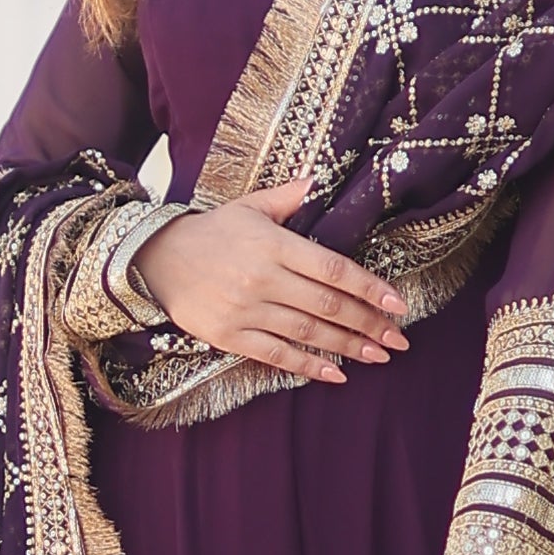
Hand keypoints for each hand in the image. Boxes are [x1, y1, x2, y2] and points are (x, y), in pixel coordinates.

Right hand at [133, 177, 407, 382]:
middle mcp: (263, 279)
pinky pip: (277, 355)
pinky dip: (308, 366)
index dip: (368, 288)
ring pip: (308, 333)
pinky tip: (336, 374)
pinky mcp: (230, 335)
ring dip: (349, 347)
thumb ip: (288, 198)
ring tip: (379, 355)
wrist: (154, 259)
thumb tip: (320, 180)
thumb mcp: (249, 207)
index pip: (333, 268)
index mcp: (274, 245)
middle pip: (327, 305)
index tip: (398, 303)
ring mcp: (246, 310)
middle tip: (399, 338)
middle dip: (369, 324)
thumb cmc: (210, 231)